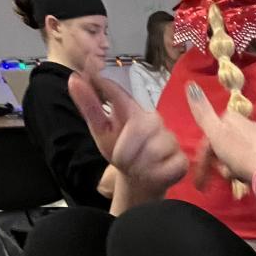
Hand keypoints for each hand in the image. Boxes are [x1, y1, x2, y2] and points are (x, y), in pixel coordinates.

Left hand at [69, 73, 187, 209]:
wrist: (139, 179)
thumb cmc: (120, 150)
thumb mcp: (101, 130)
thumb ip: (90, 106)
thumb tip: (74, 78)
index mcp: (132, 109)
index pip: (120, 91)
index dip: (108, 85)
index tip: (97, 77)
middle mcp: (154, 121)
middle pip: (139, 129)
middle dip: (124, 151)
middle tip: (121, 159)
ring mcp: (170, 140)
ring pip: (153, 151)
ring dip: (138, 165)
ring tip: (136, 167)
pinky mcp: (181, 160)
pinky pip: (168, 167)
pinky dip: (156, 174)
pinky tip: (153, 172)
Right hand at [185, 82, 255, 187]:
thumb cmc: (240, 153)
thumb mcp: (216, 132)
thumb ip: (202, 112)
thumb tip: (191, 85)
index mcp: (231, 116)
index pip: (210, 132)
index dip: (204, 152)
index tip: (203, 167)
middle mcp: (246, 123)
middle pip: (222, 144)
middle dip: (218, 160)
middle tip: (222, 173)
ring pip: (234, 153)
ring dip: (229, 167)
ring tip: (234, 176)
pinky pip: (247, 160)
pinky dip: (242, 169)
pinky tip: (245, 176)